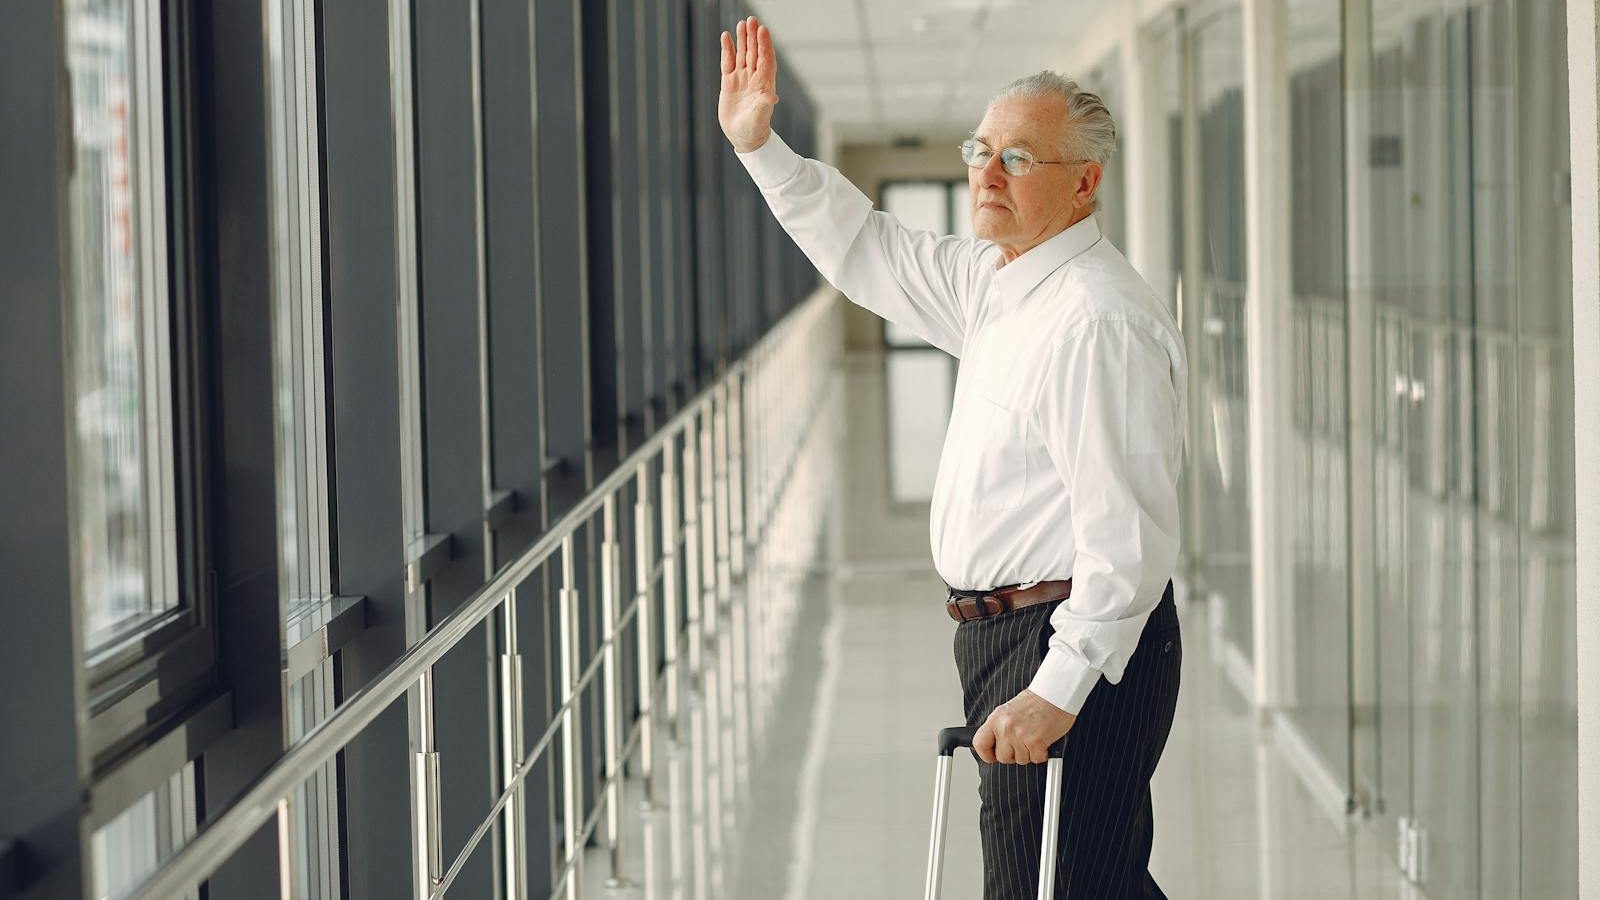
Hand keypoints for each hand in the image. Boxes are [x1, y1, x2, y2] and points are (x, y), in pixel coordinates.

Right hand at [718, 16, 778, 152]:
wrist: (744, 137)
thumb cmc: (755, 129)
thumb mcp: (759, 118)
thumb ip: (764, 105)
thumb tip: (772, 96)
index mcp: (764, 84)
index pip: (766, 59)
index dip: (764, 45)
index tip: (762, 30)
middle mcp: (754, 78)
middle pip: (755, 52)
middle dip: (754, 36)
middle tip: (752, 20)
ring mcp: (741, 79)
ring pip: (743, 54)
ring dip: (743, 39)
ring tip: (742, 23)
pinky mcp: (729, 82)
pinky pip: (728, 62)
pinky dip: (727, 50)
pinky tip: (726, 37)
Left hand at [973, 689, 1075, 764]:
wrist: (1054, 695)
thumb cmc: (1036, 702)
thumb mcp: (1008, 711)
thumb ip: (1000, 727)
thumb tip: (997, 744)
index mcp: (995, 719)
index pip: (979, 744)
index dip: (986, 754)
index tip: (994, 756)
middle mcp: (1005, 727)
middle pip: (1002, 757)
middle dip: (1014, 755)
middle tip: (1022, 744)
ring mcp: (1020, 735)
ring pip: (1021, 760)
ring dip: (1029, 753)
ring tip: (1034, 737)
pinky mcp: (1035, 742)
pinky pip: (1036, 759)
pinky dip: (1042, 754)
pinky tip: (1043, 741)